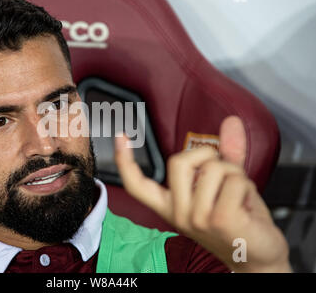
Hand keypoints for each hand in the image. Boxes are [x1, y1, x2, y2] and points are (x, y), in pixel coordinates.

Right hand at [114, 116, 291, 272]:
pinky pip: (235, 180)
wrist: (258, 258)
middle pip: (178, 162)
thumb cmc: (238, 222)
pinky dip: (247, 185)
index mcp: (172, 205)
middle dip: (207, 155)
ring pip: (214, 167)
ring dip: (236, 174)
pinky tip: (245, 204)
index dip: (125, 161)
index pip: (138, 185)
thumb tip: (231, 122)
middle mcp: (178, 213)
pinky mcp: (219, 220)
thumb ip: (225, 153)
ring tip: (238, 194)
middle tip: (222, 171)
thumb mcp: (224, 185)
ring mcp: (197, 218)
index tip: (121, 138)